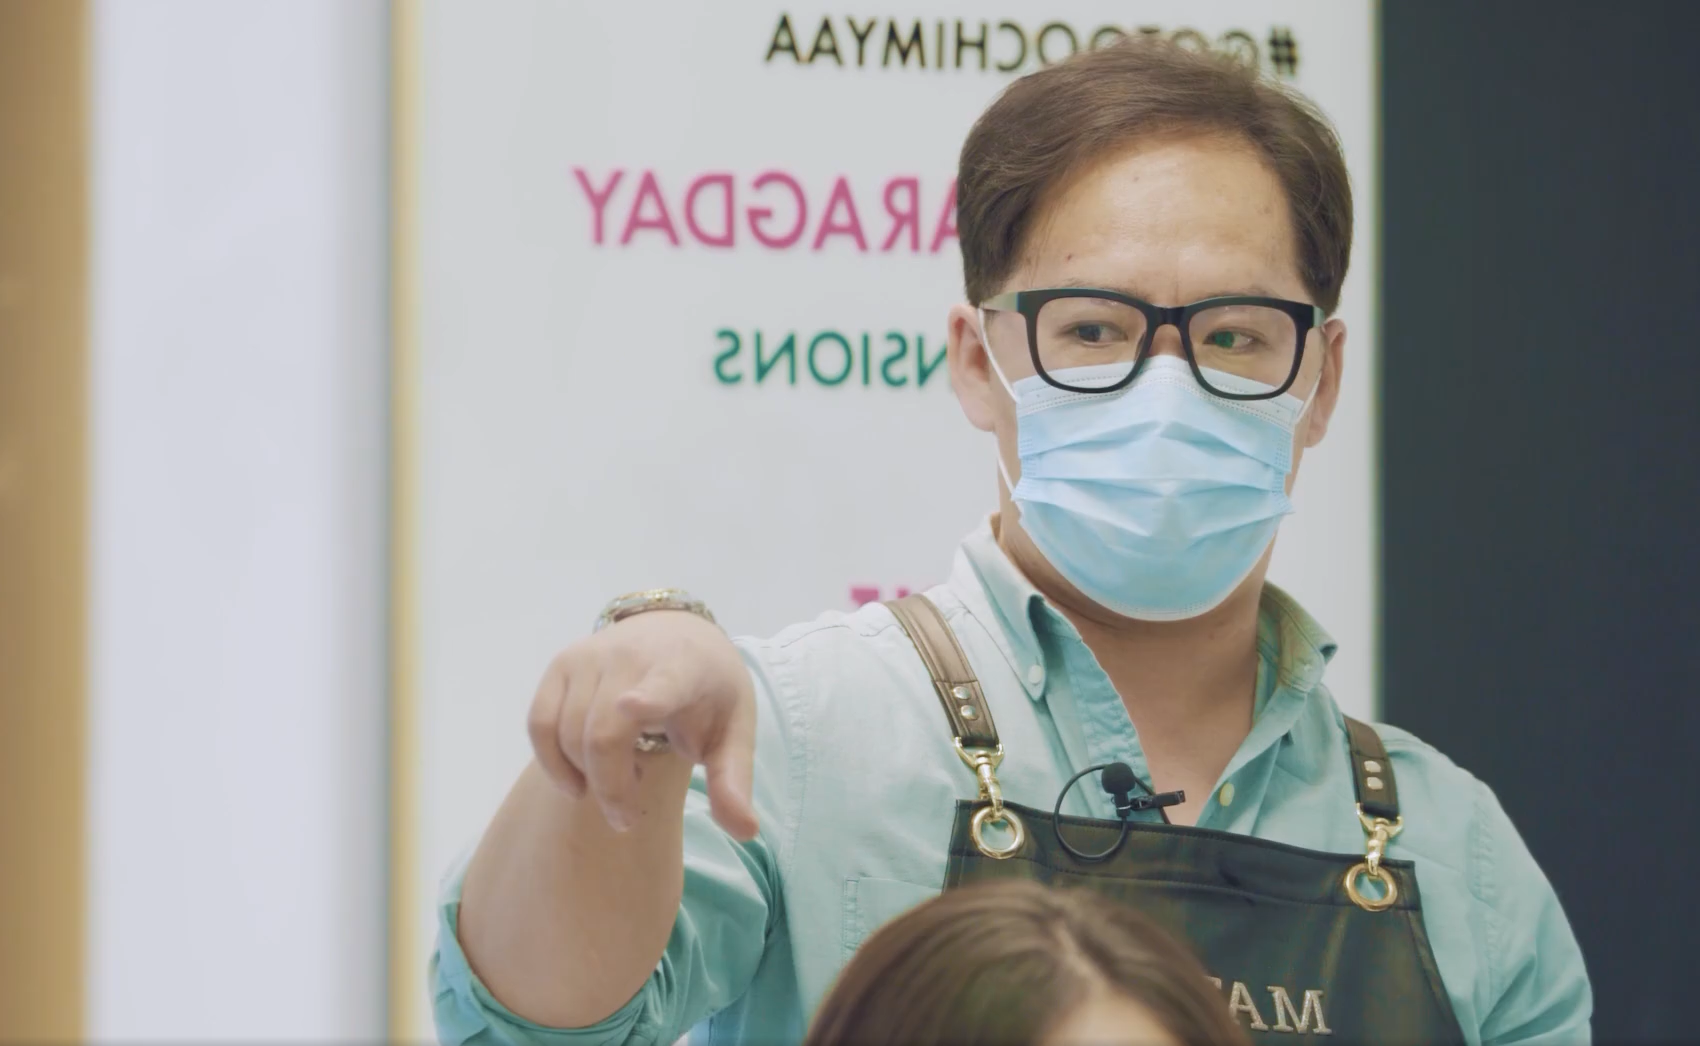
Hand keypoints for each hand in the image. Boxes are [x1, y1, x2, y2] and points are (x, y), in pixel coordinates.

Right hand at [528, 610, 758, 839]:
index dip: (647, 697)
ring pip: (567, 732)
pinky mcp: (561, 664)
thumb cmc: (709, 689)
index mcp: (683, 668)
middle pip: (602, 734)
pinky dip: (551, 760)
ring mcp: (590, 656)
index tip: (632, 708)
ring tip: (618, 784)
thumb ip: (734, 779)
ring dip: (586, 775)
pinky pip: (539, 722)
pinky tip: (576, 782)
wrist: (677, 633)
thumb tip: (745, 832)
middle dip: (610, 787)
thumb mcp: (734, 729)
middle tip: (627, 819)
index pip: (663, 682)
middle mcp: (631, 655)